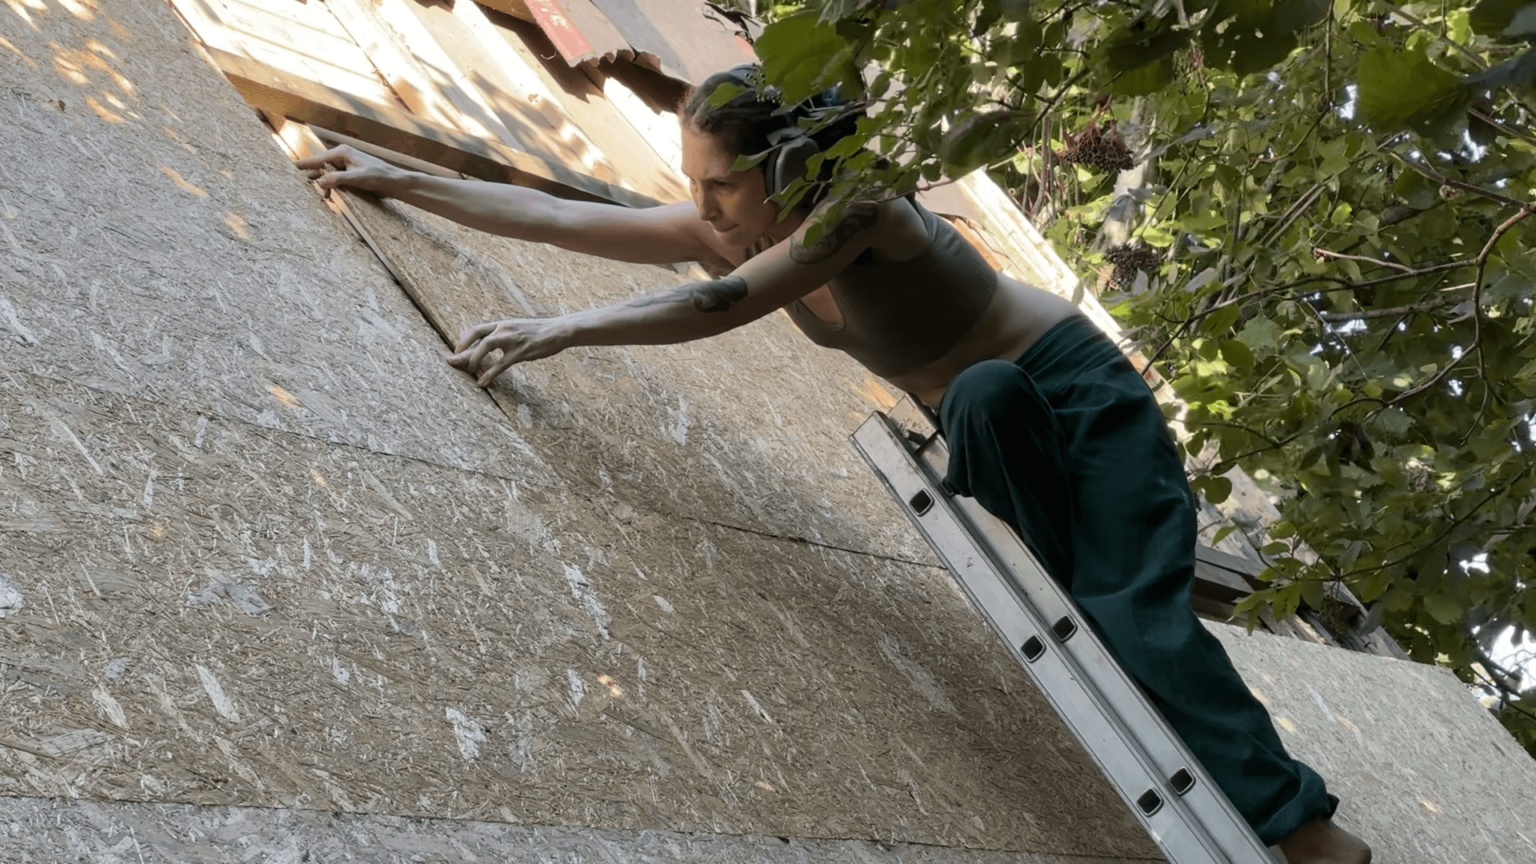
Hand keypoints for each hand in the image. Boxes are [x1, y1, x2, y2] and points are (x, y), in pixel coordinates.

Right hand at [294, 144, 395, 192]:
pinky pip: (335, 179)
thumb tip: (318, 182)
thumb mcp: (355, 179)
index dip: (303, 165)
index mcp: (341, 152)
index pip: (317, 159)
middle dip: (312, 177)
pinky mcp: (350, 173)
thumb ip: (336, 180)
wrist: (394, 182)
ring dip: (323, 185)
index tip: (289, 167)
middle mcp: (342, 156)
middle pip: (320, 166)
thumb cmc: (378, 176)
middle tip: (299, 187)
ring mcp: (346, 164)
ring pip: (327, 174)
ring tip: (319, 197)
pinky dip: (331, 187)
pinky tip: (329, 196)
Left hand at [448, 318, 569, 386]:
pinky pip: (500, 365)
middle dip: (462, 346)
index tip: (457, 348)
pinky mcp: (520, 352)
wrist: (559, 330)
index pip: (478, 328)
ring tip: (468, 370)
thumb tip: (493, 338)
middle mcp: (504, 329)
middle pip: (476, 334)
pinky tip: (482, 383)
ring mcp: (512, 340)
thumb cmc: (541, 331)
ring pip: (485, 346)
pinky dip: (489, 375)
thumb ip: (506, 333)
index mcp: (504, 324)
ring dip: (473, 358)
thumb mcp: (520, 328)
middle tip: (453, 358)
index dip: (465, 338)